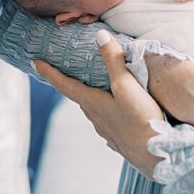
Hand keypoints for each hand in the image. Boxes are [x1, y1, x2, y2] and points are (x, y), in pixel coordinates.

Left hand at [34, 30, 164, 179]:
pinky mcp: (122, 141)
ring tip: (92, 87)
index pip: (64, 85)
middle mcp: (96, 119)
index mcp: (92, 104)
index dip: (49, 72)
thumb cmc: (141, 120)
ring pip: (94, 110)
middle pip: (79, 97)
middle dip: (70, 83)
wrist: (159, 159)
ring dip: (90, 97)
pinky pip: (108, 121)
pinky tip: (116, 111)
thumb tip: (100, 34)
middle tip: (63, 71)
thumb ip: (113, 60)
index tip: (34, 62)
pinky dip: (106, 110)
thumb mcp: (127, 86)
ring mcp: (108, 132)